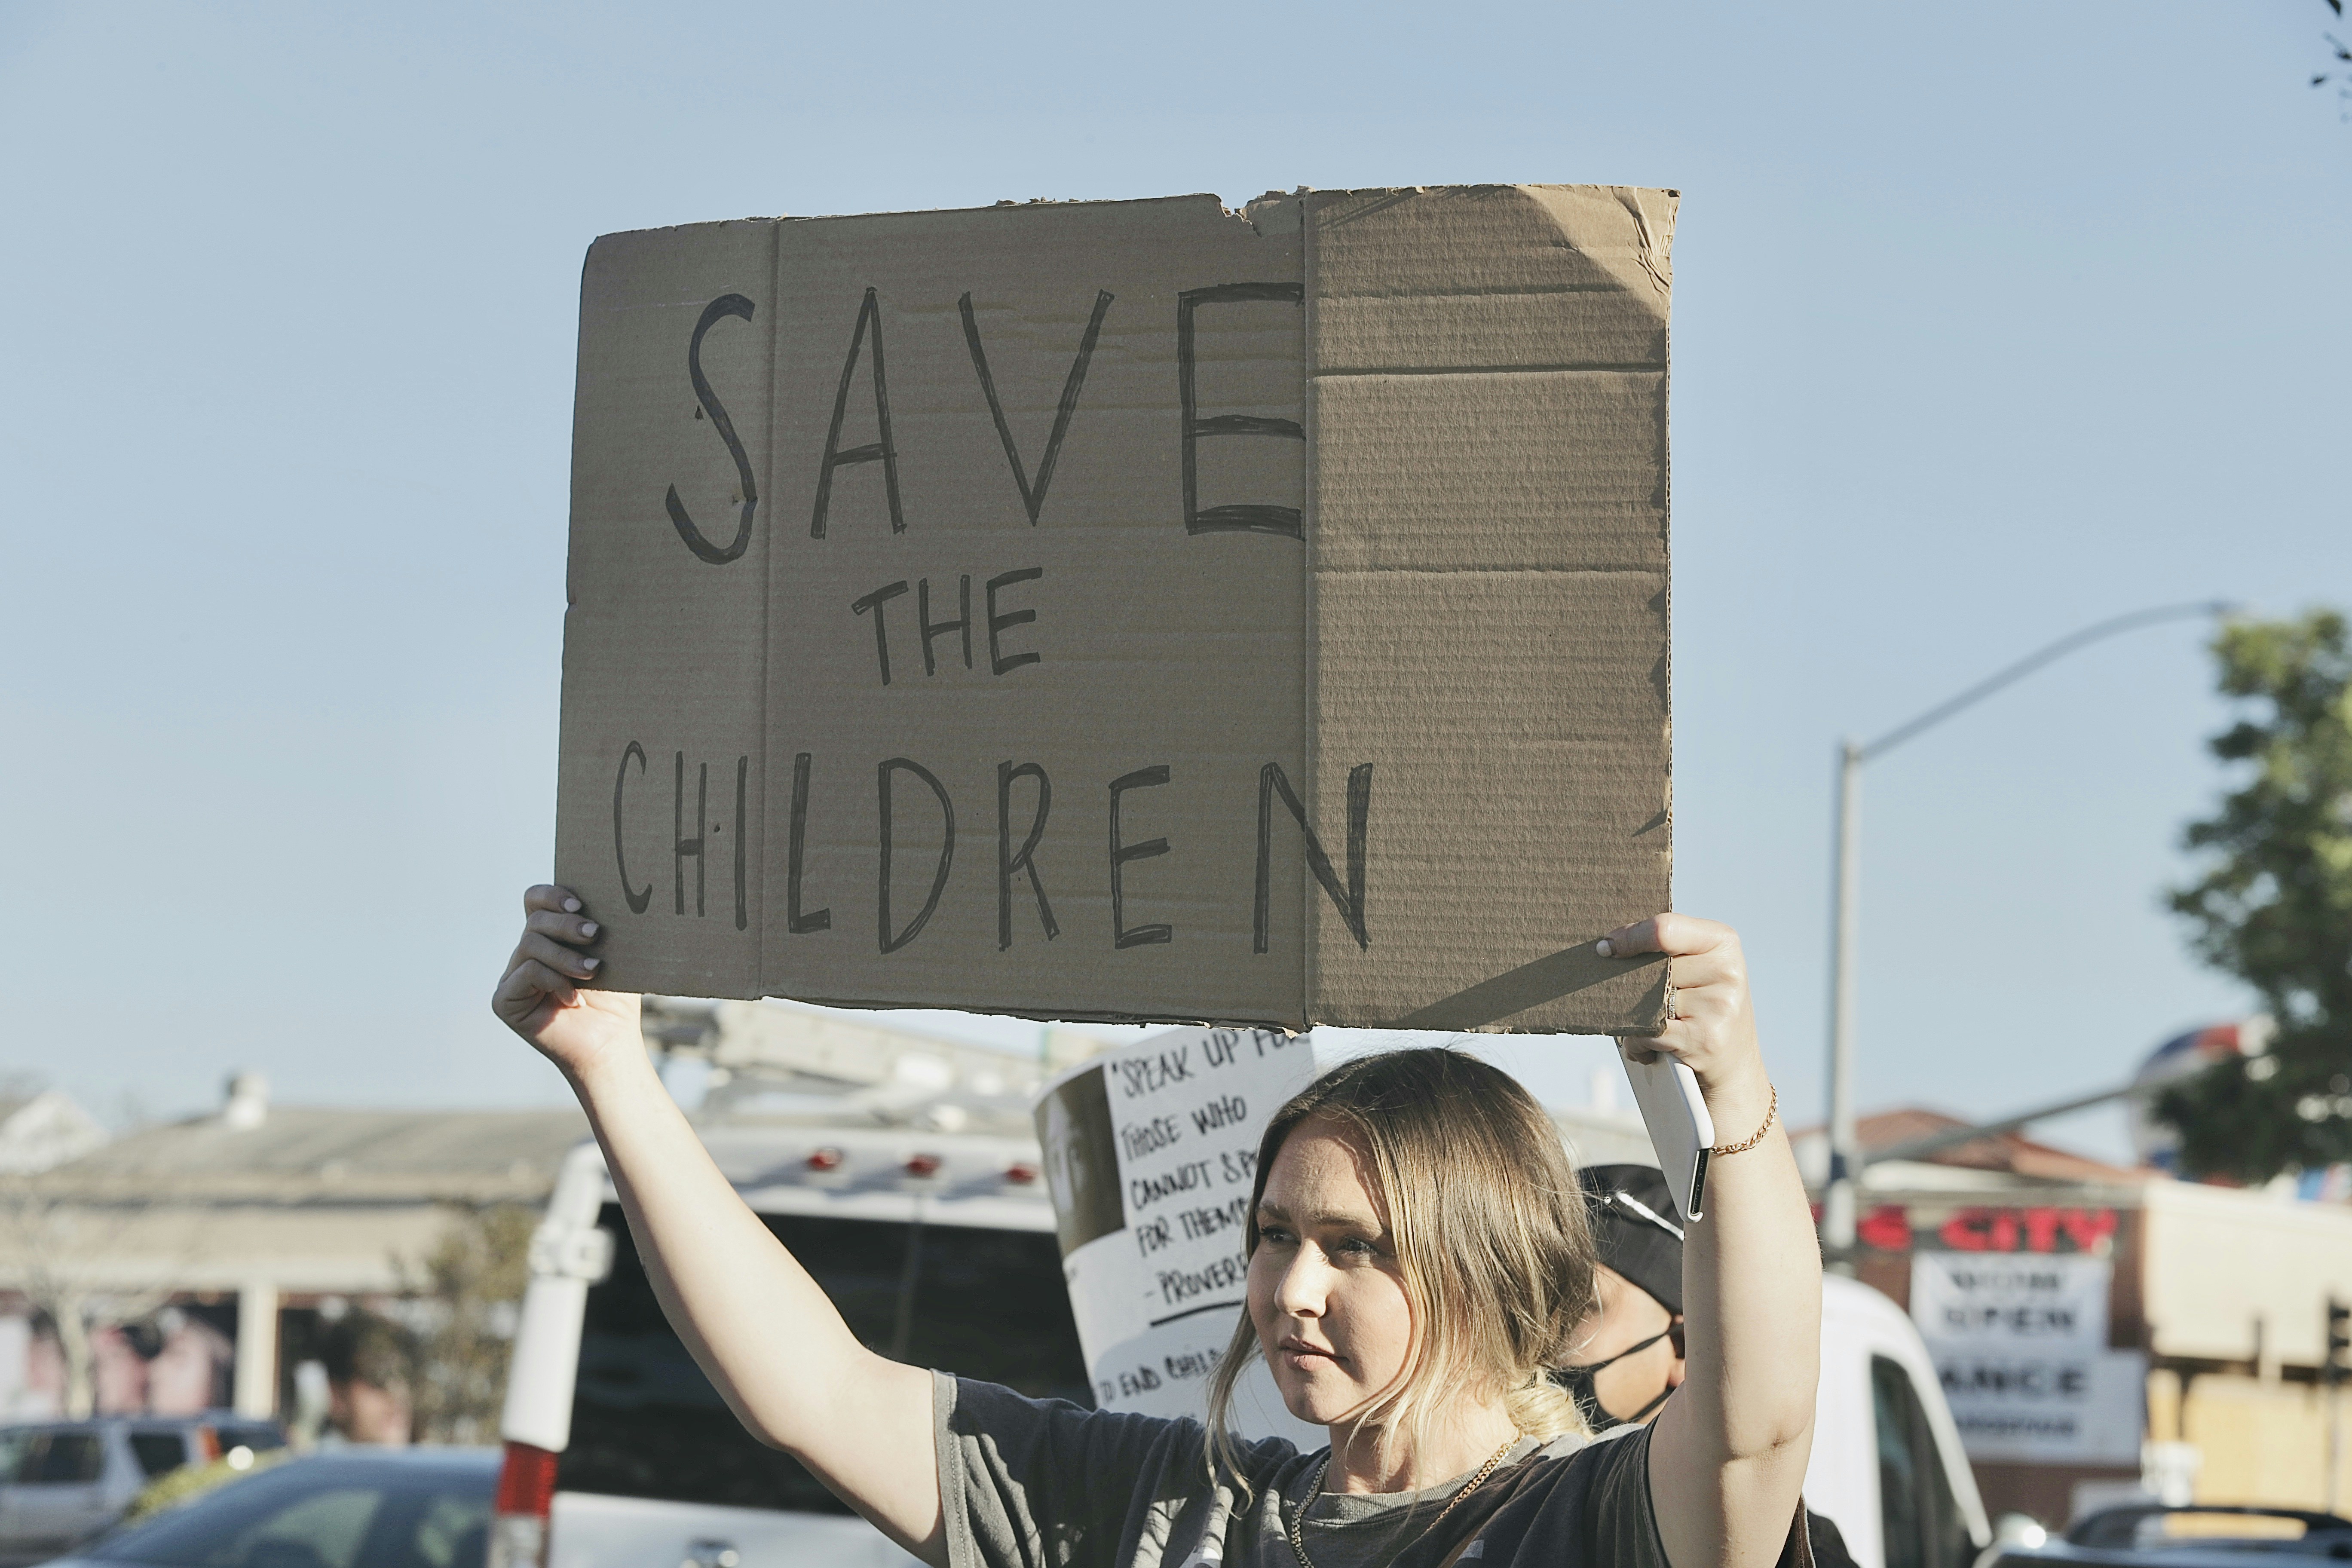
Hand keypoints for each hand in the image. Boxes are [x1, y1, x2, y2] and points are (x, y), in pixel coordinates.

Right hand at [492, 884, 642, 1080]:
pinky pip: (526, 972)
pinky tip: (573, 998)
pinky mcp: (505, 999)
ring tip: (593, 971)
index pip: (535, 900)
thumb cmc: (614, 999)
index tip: (580, 904)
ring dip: (566, 956)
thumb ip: (597, 928)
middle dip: (567, 924)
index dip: (552, 895)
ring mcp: (513, 976)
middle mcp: (526, 953)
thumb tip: (608, 895)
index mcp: (549, 937)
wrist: (610, 1042)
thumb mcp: (610, 955)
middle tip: (595, 934)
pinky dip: (554, 980)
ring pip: (531, 944)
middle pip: (535, 920)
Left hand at [1597, 913, 1767, 1111]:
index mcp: (1722, 941)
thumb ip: (1662, 948)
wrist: (1734, 1062)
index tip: (1606, 947)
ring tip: (1648, 1024)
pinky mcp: (1704, 1039)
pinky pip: (1647, 1033)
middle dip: (1631, 985)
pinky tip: (1647, 1047)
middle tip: (1631, 996)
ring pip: (1645, 1002)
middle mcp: (1726, 971)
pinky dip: (1636, 1043)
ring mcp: (1717, 1006)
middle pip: (1650, 968)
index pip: (1664, 929)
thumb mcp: (1695, 964)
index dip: (1629, 937)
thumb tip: (1607, 945)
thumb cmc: (1702, 1005)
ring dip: (1632, 1018)